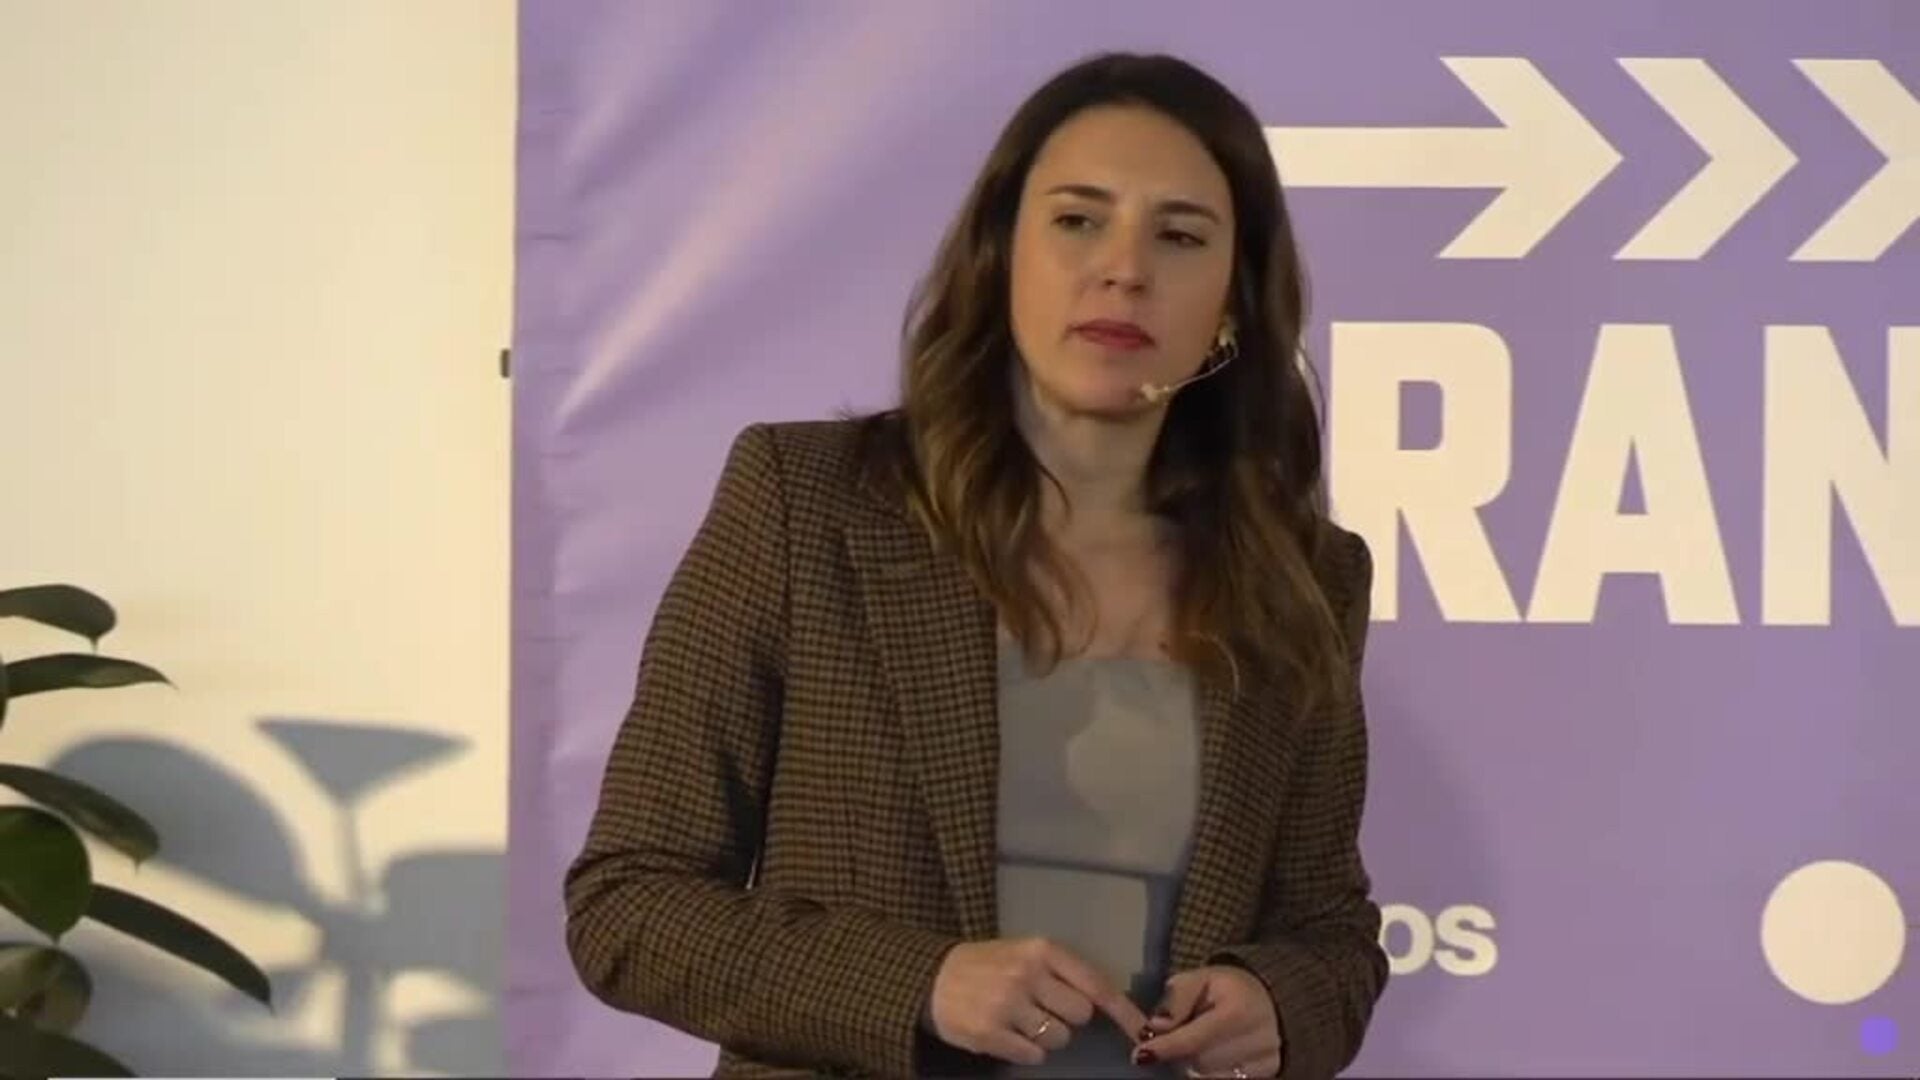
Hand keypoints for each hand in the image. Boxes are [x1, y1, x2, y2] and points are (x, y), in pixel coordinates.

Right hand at [925, 937, 1149, 1065]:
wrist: (931, 978)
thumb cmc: (987, 965)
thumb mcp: (1025, 953)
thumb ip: (1063, 973)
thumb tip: (1108, 1005)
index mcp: (1041, 950)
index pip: (1095, 983)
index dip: (1124, 1011)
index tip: (1144, 1032)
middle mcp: (1028, 974)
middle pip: (1081, 1015)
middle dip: (1068, 1018)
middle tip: (1042, 1009)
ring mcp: (1009, 1004)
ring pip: (1059, 1038)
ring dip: (1046, 1036)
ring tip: (1020, 1020)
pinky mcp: (992, 1033)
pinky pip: (1034, 1055)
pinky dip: (1025, 1050)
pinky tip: (1006, 1033)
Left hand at [1132, 965, 1281, 1076]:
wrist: (1273, 1000)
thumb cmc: (1228, 988)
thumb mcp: (1200, 978)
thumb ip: (1177, 998)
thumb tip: (1156, 1026)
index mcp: (1240, 1009)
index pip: (1195, 1038)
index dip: (1166, 1048)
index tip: (1141, 1055)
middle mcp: (1258, 1039)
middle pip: (1200, 1061)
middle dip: (1179, 1053)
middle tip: (1168, 1042)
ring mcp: (1265, 1060)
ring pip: (1210, 1076)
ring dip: (1193, 1065)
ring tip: (1196, 1045)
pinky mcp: (1268, 1073)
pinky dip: (1210, 1072)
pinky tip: (1210, 1058)